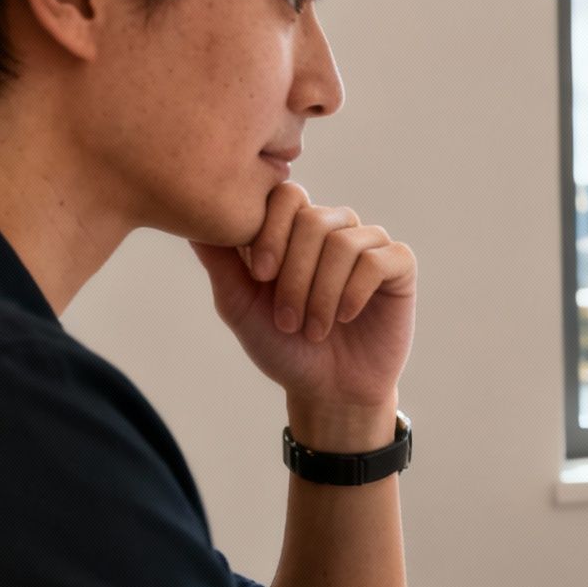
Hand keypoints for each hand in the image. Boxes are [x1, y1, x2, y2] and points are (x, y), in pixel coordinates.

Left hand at [191, 182, 416, 413]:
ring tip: (314, 329)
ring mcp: (368, 244)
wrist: (329, 391)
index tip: (260, 276)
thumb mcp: (239, 305)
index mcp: (294, 230)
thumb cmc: (282, 348)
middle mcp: (333, 229)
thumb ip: (219, 260)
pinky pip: (378, 260)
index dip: (271, 231)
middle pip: (313, 218)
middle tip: (287, 319)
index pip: (285, 195)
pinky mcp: (399, 266)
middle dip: (295, 274)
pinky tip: (345, 317)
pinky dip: (355, 292)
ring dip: (322, 292)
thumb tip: (188, 218)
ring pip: (344, 242)